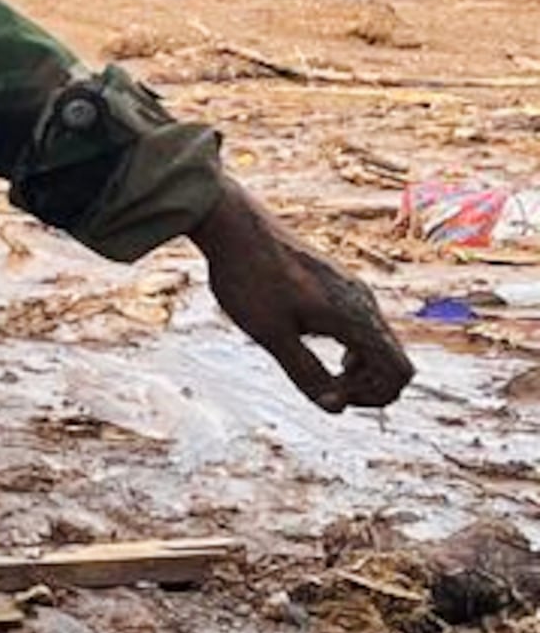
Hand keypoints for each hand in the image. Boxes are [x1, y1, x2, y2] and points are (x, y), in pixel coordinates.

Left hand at [193, 185, 411, 413]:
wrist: (232, 223)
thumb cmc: (248, 277)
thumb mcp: (271, 334)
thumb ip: (306, 373)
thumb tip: (335, 409)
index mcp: (355, 316)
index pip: (399, 373)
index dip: (374, 398)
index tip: (330, 394)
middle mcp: (364, 301)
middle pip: (394, 360)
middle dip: (366, 385)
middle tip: (322, 388)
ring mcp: (353, 289)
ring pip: (378, 341)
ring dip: (357, 366)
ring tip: (313, 366)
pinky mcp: (338, 282)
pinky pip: (360, 323)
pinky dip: (347, 344)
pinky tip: (308, 340)